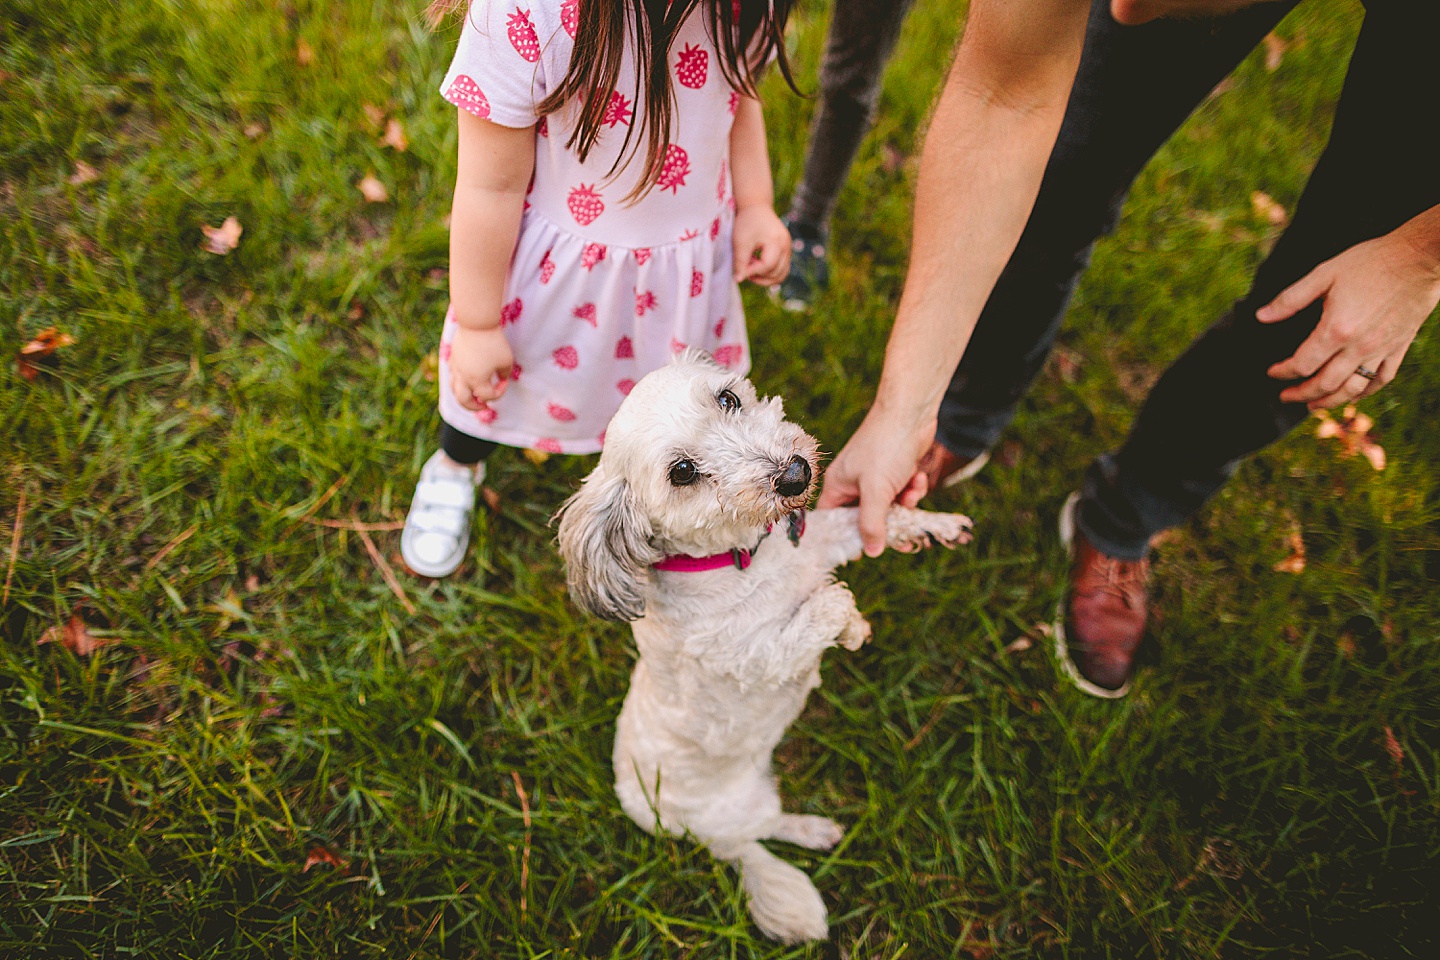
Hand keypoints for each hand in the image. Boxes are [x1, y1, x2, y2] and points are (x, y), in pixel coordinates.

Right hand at [448, 325, 513, 411]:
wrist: (476, 323)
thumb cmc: (493, 342)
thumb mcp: (506, 360)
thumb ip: (504, 373)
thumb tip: (501, 379)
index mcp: (476, 380)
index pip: (488, 396)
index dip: (500, 392)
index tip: (505, 381)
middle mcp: (463, 377)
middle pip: (464, 401)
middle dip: (474, 407)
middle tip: (484, 406)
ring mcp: (455, 368)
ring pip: (454, 389)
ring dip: (463, 397)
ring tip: (472, 397)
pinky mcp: (452, 358)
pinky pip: (452, 376)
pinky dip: (459, 382)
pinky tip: (467, 379)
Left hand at [732, 205, 790, 285]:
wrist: (757, 207)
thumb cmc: (747, 222)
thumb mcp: (740, 241)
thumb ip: (740, 261)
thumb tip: (739, 280)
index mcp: (777, 241)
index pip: (767, 266)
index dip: (753, 271)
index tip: (740, 270)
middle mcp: (787, 246)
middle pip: (776, 273)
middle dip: (759, 276)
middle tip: (744, 268)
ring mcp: (788, 249)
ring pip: (782, 275)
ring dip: (766, 278)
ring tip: (751, 269)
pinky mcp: (786, 251)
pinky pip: (782, 269)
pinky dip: (770, 273)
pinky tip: (757, 266)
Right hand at [816, 404, 934, 556]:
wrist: (911, 413)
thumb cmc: (886, 446)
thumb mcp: (876, 490)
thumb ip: (871, 523)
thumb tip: (871, 552)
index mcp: (838, 486)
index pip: (833, 521)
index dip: (845, 537)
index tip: (863, 551)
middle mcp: (853, 483)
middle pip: (865, 518)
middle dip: (886, 524)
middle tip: (903, 538)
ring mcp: (874, 477)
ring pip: (888, 507)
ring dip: (903, 505)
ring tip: (910, 495)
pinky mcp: (894, 472)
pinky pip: (901, 493)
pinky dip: (912, 489)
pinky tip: (918, 478)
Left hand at [1258, 231, 1439, 410]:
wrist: (1419, 257)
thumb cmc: (1371, 261)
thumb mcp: (1324, 274)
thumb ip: (1290, 299)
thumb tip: (1261, 316)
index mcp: (1336, 330)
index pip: (1302, 364)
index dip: (1283, 372)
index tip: (1272, 372)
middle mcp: (1359, 346)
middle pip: (1325, 384)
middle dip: (1301, 394)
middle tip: (1285, 396)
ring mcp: (1381, 350)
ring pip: (1353, 389)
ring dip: (1330, 401)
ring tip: (1313, 405)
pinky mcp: (1399, 347)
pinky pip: (1381, 379)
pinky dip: (1365, 393)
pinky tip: (1353, 395)